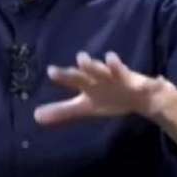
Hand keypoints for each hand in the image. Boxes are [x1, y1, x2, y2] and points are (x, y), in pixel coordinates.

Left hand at [34, 51, 174, 124]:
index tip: (51, 71)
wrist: (142, 97)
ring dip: (104, 65)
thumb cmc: (109, 98)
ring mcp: (117, 77)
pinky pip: (133, 77)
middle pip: (91, 71)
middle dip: (86, 66)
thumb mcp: (86, 107)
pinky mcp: (135, 81)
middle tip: (80, 59)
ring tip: (99, 60)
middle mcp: (100, 77)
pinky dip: (130, 74)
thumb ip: (62, 111)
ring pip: (110, 70)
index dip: (63, 75)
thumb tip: (35, 117)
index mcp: (89, 84)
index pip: (73, 79)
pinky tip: (125, 68)